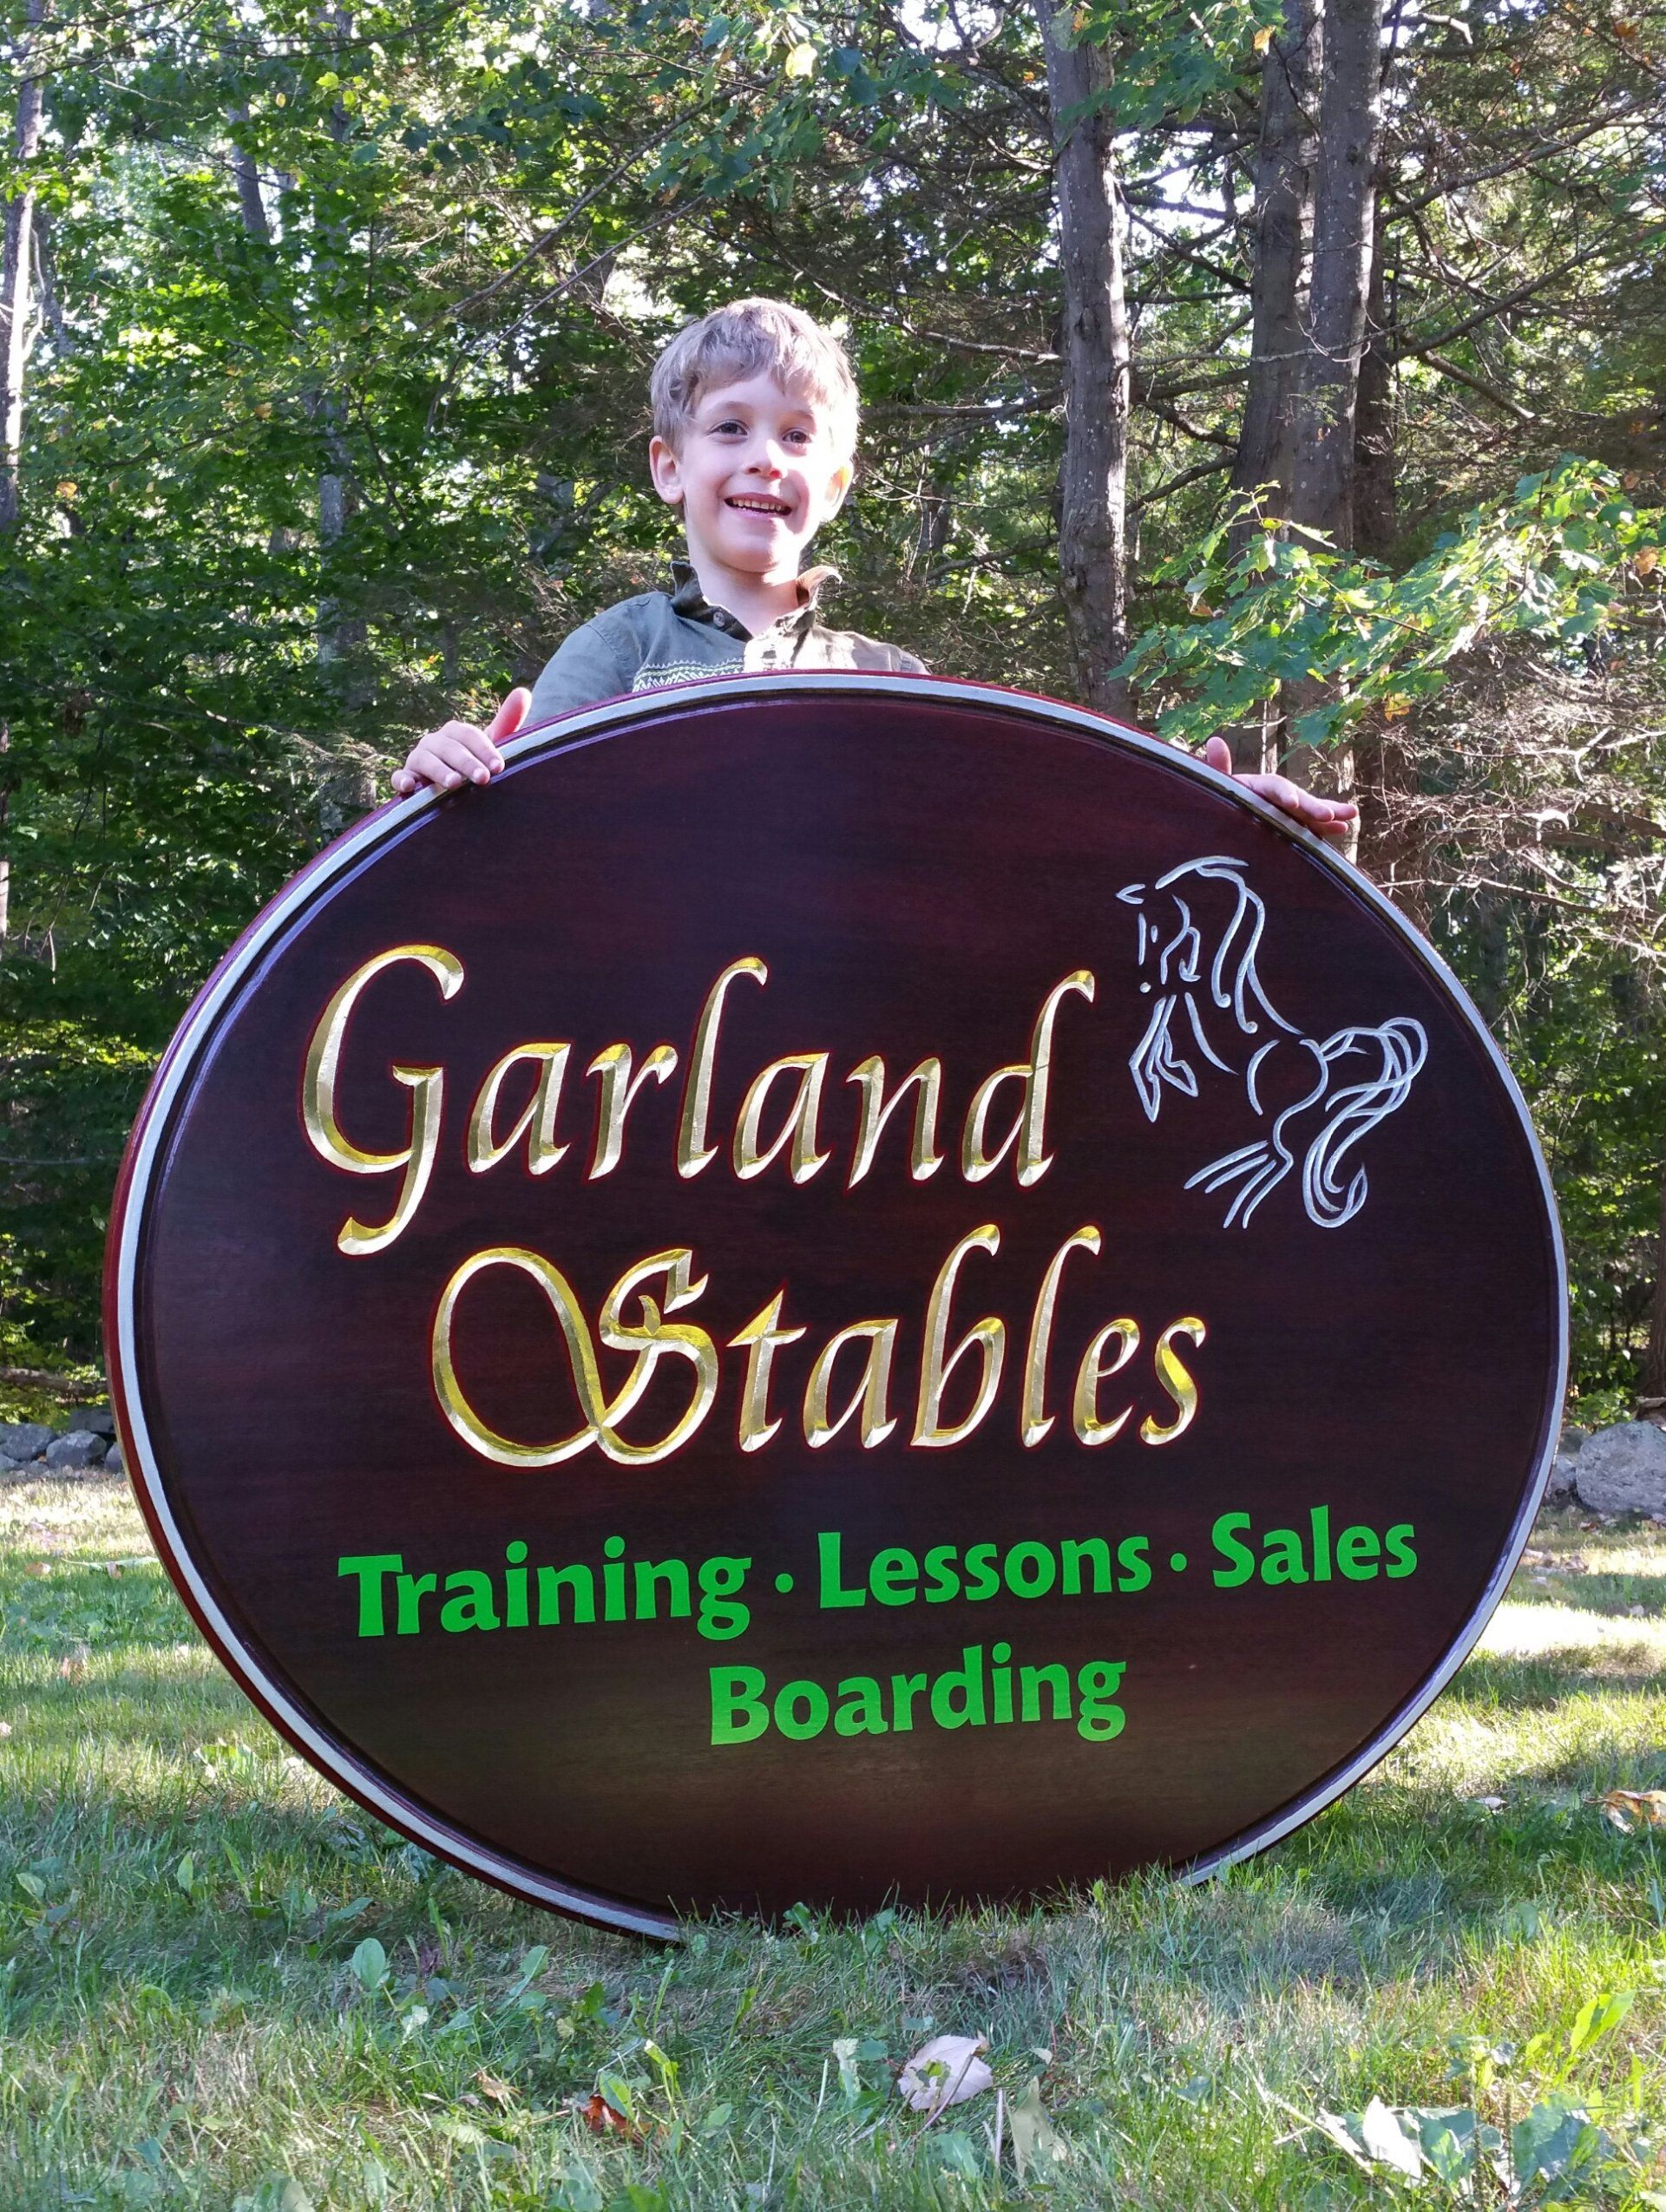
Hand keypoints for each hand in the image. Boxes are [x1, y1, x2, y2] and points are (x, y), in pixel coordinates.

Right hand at [390, 687, 531, 797]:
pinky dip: (401, 779)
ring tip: (454, 783)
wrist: (452, 788)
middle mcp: (435, 742)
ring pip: (425, 761)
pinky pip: (399, 777)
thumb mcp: (491, 745)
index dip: (484, 749)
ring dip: (439, 771)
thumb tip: (523, 692)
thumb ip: (506, 722)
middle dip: (467, 763)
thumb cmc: (475, 763)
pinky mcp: (406, 778)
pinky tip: (409, 787)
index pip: (470, 736)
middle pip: (450, 748)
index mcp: (456, 733)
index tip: (499, 766)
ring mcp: (418, 759)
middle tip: (483, 779)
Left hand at [1200, 734, 1357, 842]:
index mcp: (1258, 785)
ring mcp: (1286, 810)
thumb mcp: (1217, 784)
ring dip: (1330, 813)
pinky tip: (1343, 828)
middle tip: (1327, 815)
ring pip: (1310, 811)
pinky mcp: (1291, 824)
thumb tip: (1215, 740)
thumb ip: (1218, 767)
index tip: (1293, 804)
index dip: (1284, 794)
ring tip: (1351, 817)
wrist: (1218, 817)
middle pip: (1298, 798)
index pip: (1274, 787)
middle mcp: (1276, 795)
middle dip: (1313, 807)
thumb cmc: (1218, 797)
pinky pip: (1310, 825)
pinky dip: (1326, 826)